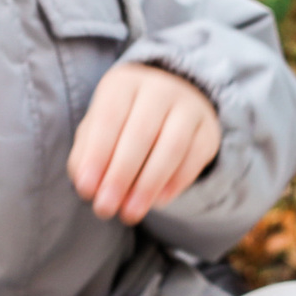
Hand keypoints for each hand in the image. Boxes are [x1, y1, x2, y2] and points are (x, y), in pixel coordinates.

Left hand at [69, 63, 219, 223]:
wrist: (169, 106)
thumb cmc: (122, 122)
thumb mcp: (98, 130)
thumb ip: (86, 156)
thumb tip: (87, 186)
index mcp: (124, 83)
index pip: (109, 119)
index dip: (97, 156)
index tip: (86, 190)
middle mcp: (159, 88)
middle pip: (140, 134)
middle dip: (120, 176)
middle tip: (105, 209)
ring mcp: (189, 107)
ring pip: (171, 147)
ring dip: (148, 185)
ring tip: (130, 212)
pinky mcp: (209, 130)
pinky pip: (194, 159)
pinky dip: (175, 184)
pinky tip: (157, 201)